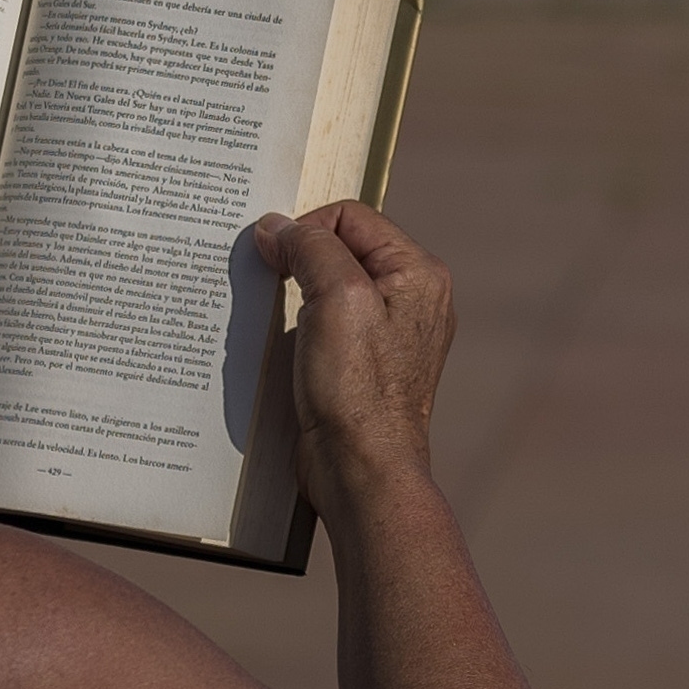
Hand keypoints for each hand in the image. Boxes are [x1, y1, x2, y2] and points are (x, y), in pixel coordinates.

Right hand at [255, 202, 454, 503]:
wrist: (362, 471)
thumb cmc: (357, 391)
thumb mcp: (336, 297)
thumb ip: (310, 248)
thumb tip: (276, 227)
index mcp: (418, 273)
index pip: (350, 217)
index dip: (305, 228)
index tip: (273, 258)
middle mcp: (413, 299)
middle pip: (342, 249)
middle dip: (299, 261)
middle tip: (269, 282)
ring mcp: (392, 334)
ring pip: (332, 288)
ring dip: (297, 296)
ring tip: (277, 318)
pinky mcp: (369, 365)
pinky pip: (331, 325)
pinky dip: (302, 327)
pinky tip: (285, 346)